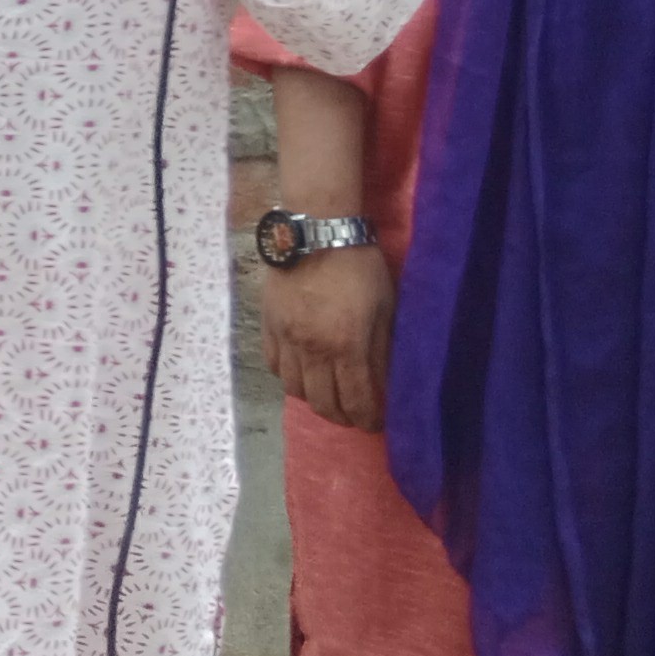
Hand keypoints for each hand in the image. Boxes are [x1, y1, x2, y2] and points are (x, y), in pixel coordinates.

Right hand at [264, 242, 394, 432]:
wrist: (315, 232)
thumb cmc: (359, 267)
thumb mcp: (384, 307)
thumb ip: (382, 349)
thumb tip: (386, 384)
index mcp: (346, 345)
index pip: (357, 401)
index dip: (368, 420)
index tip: (376, 423)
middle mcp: (312, 349)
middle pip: (322, 403)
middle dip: (341, 417)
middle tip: (354, 414)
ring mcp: (286, 339)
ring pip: (295, 390)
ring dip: (314, 399)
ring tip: (328, 395)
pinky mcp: (268, 325)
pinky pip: (274, 366)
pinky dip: (289, 376)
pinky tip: (303, 371)